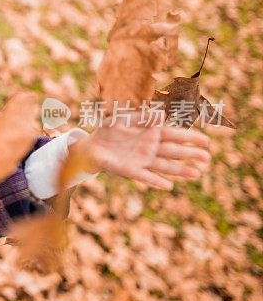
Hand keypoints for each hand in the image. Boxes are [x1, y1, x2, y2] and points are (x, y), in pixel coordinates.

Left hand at [69, 112, 210, 189]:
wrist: (93, 145)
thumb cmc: (110, 129)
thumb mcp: (124, 118)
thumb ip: (142, 117)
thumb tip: (161, 114)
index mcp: (151, 133)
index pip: (175, 135)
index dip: (190, 138)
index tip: (206, 141)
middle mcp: (151, 148)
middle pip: (174, 151)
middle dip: (190, 154)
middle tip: (207, 158)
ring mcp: (142, 160)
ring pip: (164, 166)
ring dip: (179, 170)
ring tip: (196, 174)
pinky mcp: (131, 170)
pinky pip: (145, 177)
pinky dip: (156, 181)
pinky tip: (168, 186)